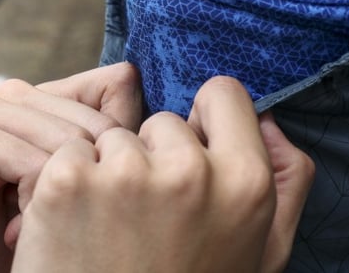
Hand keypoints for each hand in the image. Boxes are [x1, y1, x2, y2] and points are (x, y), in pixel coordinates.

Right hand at [0, 63, 143, 272]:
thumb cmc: (43, 232)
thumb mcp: (91, 182)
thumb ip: (113, 132)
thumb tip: (129, 74)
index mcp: (48, 94)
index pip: (113, 88)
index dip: (120, 152)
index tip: (99, 198)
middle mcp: (14, 95)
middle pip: (92, 123)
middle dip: (91, 184)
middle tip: (68, 223)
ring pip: (65, 143)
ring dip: (63, 201)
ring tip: (43, 227)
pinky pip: (30, 165)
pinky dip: (35, 205)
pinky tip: (21, 228)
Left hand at [10, 76, 313, 272]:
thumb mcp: (259, 253)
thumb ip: (284, 181)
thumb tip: (270, 119)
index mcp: (247, 183)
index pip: (222, 94)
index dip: (203, 126)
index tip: (186, 163)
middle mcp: (190, 172)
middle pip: (162, 121)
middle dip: (152, 159)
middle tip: (146, 224)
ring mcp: (125, 174)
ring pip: (111, 138)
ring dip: (107, 174)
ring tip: (110, 234)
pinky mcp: (68, 182)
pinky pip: (67, 153)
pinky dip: (64, 186)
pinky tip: (74, 232)